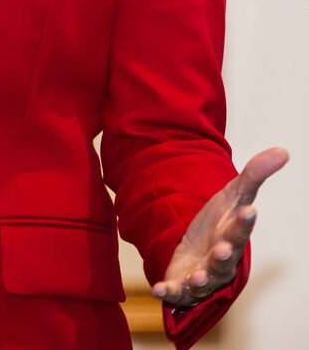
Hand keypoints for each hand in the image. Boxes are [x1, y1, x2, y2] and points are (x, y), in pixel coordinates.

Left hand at [152, 147, 288, 307]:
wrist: (199, 249)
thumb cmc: (220, 224)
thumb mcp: (233, 195)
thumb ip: (254, 175)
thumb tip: (283, 151)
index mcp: (233, 237)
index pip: (241, 228)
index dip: (244, 221)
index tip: (249, 209)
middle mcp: (220, 260)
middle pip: (224, 258)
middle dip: (223, 254)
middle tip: (222, 248)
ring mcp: (201, 274)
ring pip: (203, 280)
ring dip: (200, 279)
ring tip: (196, 276)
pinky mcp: (181, 284)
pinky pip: (175, 292)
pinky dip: (169, 292)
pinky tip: (160, 289)